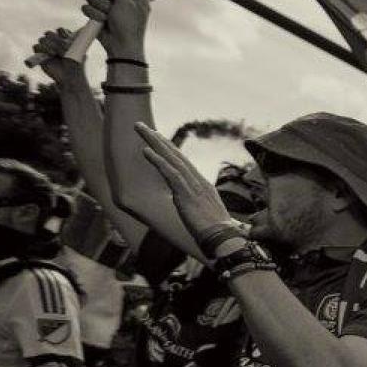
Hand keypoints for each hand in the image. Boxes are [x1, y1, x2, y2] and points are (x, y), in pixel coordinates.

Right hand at [28, 29, 82, 81]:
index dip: (62, 32)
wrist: (70, 78)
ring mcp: (46, 49)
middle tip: (63, 46)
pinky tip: (52, 53)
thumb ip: (73, 44)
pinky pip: (36, 47)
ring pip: (43, 39)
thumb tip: (67, 39)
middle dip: (55, 38)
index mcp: (64, 40)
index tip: (67, 38)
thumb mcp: (78, 54)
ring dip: (50, 44)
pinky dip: (43, 48)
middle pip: (49, 33)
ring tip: (57, 52)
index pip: (60, 30)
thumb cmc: (76, 66)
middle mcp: (54, 43)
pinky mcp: (40, 55)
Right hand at [84, 0, 150, 57]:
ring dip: (99, 5)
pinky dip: (93, 14)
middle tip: (111, 2)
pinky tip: (100, 20)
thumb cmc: (129, 28)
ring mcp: (109, 7)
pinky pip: (88, 7)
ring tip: (107, 15)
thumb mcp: (127, 5)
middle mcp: (121, 0)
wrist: (120, 47)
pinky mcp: (98, 14)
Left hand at [133, 123, 234, 254]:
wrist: (225, 240)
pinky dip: (158, 161)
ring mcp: (193, 187)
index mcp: (203, 186)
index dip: (169, 149)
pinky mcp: (187, 194)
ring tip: (141, 130)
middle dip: (158, 139)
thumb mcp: (207, 216)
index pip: (183, 163)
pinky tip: (145, 150)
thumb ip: (199, 209)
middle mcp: (199, 181)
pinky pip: (170, 174)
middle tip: (142, 126)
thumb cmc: (217, 234)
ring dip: (155, 143)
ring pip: (172, 159)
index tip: (157, 138)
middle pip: (176, 155)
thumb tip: (194, 211)